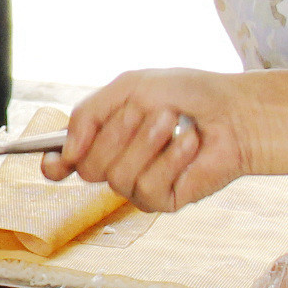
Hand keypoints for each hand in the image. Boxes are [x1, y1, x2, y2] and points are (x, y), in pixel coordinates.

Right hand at [40, 68, 250, 211]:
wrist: (234, 110)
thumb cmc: (186, 94)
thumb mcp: (130, 87)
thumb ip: (88, 114)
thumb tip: (64, 151)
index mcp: (102, 137)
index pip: (63, 161)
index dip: (53, 163)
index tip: (56, 160)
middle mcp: (116, 164)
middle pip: (89, 168)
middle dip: (118, 134)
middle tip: (149, 112)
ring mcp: (138, 186)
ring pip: (117, 178)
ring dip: (148, 142)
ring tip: (173, 123)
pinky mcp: (163, 200)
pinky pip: (148, 188)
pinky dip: (171, 159)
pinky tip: (189, 143)